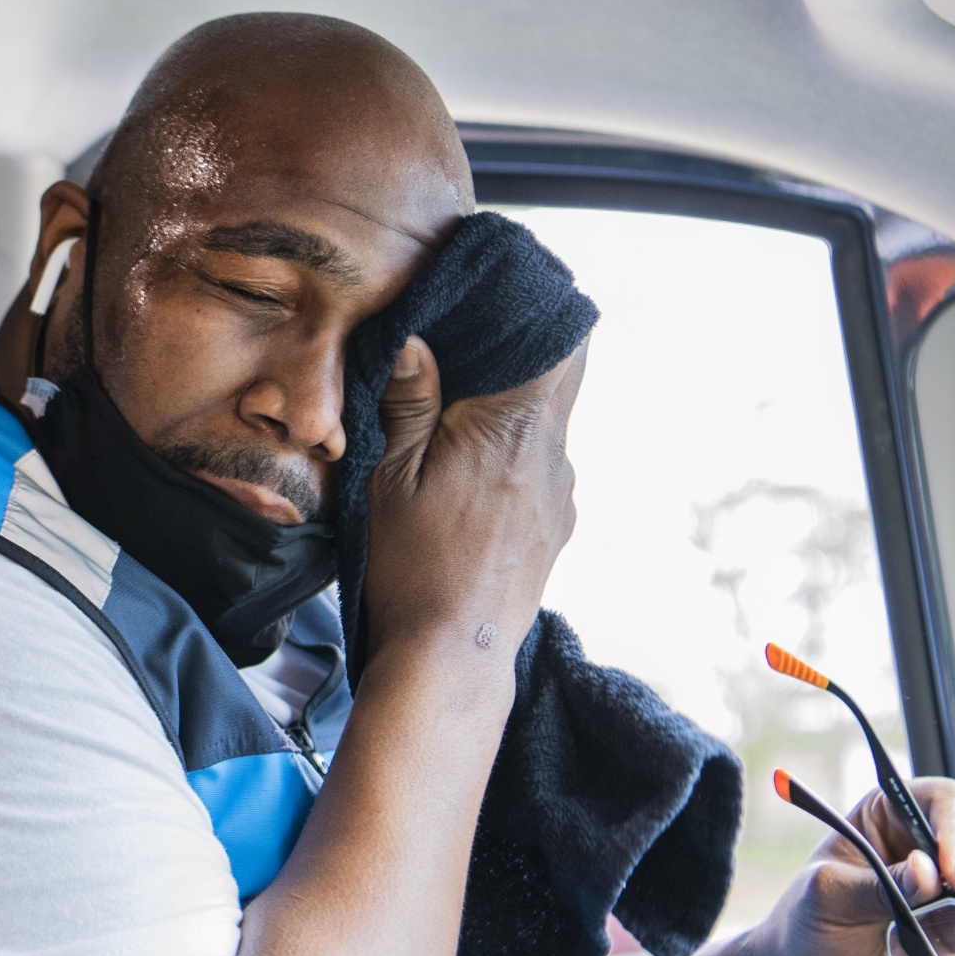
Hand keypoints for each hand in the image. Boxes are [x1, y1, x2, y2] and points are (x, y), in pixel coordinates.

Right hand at [363, 335, 586, 662]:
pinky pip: (541, 470)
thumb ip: (410, 402)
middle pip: (557, 378)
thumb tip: (415, 340)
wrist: (452, 655)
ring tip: (455, 430)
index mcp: (517, 428)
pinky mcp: (557, 527)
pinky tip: (468, 483)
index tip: (498, 300)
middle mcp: (554, 456)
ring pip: (546, 427)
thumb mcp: (393, 476)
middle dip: (518, 359)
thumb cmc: (416, 569)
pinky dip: (512, 460)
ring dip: (509, 415)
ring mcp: (562, 495)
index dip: (532, 312)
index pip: (557, 340)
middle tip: (467, 356)